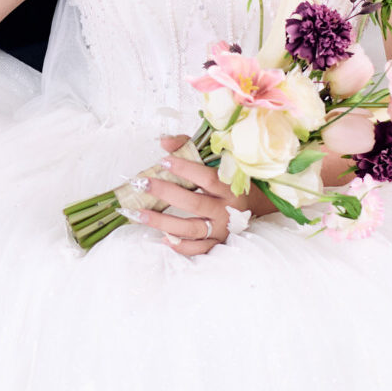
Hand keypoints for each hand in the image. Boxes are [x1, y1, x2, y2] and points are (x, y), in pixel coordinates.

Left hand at [134, 135, 250, 256]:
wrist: (252, 206)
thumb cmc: (226, 180)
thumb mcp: (213, 161)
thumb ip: (189, 147)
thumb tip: (165, 142)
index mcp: (230, 187)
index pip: (207, 178)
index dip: (185, 169)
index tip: (163, 162)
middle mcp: (227, 210)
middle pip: (195, 204)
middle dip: (166, 193)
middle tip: (142, 184)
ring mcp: (221, 229)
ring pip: (191, 229)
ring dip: (163, 222)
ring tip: (139, 213)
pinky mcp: (216, 243)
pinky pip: (197, 249)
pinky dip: (180, 245)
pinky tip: (162, 237)